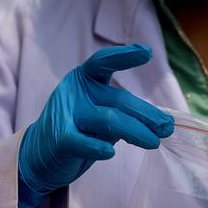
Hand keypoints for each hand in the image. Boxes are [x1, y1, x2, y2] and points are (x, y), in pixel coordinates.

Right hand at [18, 44, 173, 205]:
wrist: (40, 154)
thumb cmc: (79, 129)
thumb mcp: (102, 114)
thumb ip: (128, 114)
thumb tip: (166, 124)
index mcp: (84, 79)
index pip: (103, 62)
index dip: (125, 56)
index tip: (147, 53)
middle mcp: (74, 92)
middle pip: (118, 100)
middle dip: (146, 114)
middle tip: (166, 127)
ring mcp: (65, 114)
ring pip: (109, 120)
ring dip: (136, 131)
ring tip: (154, 142)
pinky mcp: (59, 139)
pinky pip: (82, 142)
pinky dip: (97, 147)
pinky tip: (109, 153)